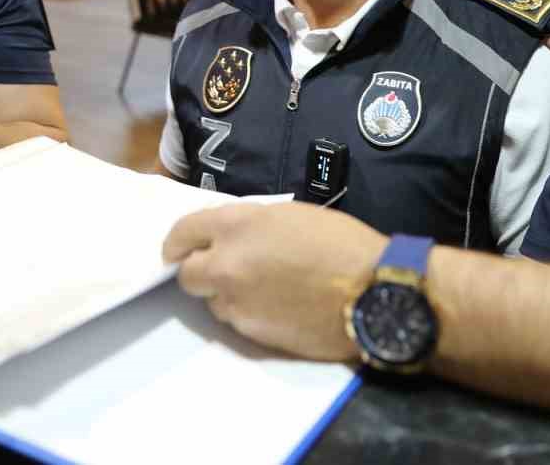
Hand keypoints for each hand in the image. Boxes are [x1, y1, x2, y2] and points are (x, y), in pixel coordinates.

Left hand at [162, 203, 386, 362]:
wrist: (372, 292)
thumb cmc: (340, 243)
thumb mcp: (288, 215)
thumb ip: (250, 225)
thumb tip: (231, 238)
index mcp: (236, 226)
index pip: (184, 232)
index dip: (178, 241)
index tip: (178, 248)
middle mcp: (226, 265)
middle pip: (187, 274)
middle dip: (198, 270)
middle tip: (219, 269)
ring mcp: (237, 303)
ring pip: (212, 300)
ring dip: (226, 293)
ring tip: (261, 288)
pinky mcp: (253, 333)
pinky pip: (237, 321)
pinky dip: (248, 312)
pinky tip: (276, 306)